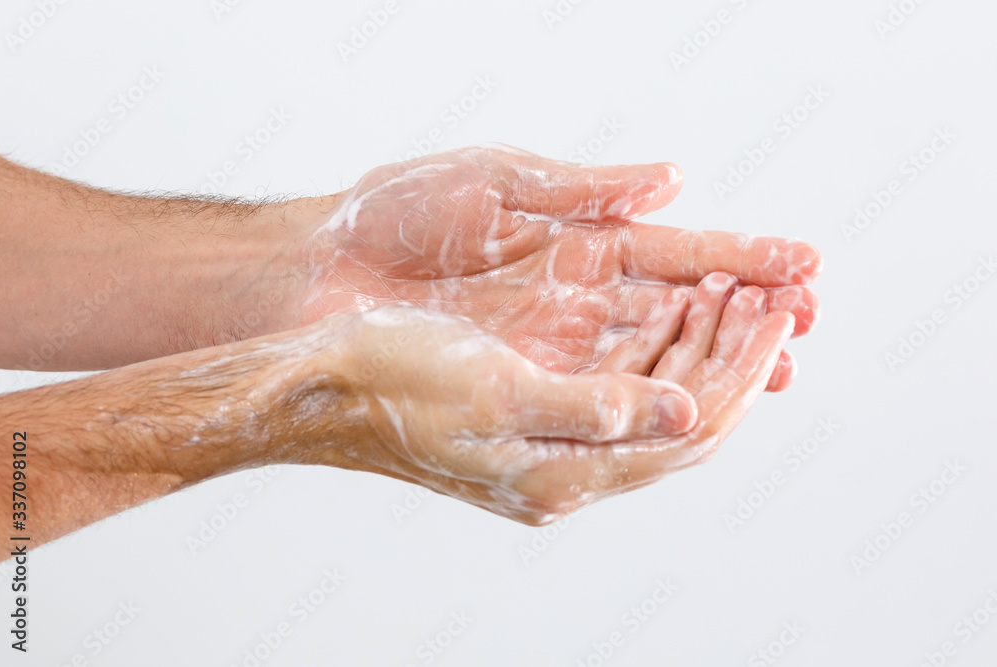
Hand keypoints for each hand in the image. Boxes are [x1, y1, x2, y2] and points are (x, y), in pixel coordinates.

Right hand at [277, 285, 792, 524]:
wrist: (319, 383)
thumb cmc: (394, 378)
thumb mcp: (498, 392)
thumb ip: (596, 408)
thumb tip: (682, 411)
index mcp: (560, 471)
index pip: (686, 430)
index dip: (741, 371)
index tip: (780, 312)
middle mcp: (564, 468)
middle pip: (681, 419)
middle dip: (735, 357)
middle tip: (777, 297)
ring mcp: (549, 446)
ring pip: (654, 401)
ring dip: (699, 349)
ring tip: (736, 291)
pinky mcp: (532, 416)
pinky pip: (617, 388)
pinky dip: (652, 348)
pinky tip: (668, 307)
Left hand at [297, 144, 819, 385]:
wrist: (320, 277)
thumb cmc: (397, 214)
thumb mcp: (492, 182)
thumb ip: (582, 190)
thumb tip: (671, 180)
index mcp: (579, 238)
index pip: (679, 250)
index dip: (744, 256)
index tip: (805, 263)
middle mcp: (580, 296)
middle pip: (684, 309)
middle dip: (748, 315)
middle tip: (810, 321)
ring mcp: (557, 345)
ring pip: (655, 360)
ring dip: (715, 364)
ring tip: (778, 366)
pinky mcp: (526, 385)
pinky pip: (602, 399)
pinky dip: (652, 401)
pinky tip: (696, 405)